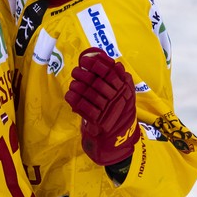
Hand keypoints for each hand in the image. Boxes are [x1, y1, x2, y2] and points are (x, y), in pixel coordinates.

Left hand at [65, 48, 138, 165]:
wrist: (118, 136)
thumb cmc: (119, 110)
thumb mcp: (126, 92)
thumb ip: (120, 77)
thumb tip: (112, 61)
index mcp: (125, 89)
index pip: (110, 73)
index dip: (96, 64)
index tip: (85, 60)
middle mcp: (117, 98)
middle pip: (96, 82)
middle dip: (83, 75)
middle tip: (75, 71)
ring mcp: (108, 110)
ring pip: (89, 94)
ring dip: (77, 86)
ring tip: (72, 84)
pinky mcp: (98, 121)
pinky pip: (83, 107)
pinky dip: (74, 99)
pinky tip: (70, 95)